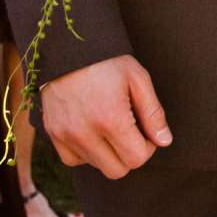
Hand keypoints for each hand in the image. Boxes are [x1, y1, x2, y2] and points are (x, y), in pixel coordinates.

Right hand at [38, 55, 171, 178]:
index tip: (146, 131)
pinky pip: (73, 160)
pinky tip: (92, 130)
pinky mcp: (52, 133)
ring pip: (96, 166)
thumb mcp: (137, 78)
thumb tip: (164, 141)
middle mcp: (85, 132)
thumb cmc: (106, 60)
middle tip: (131, 131)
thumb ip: (153, 113)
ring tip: (110, 125)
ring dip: (108, 153)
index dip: (148, 147)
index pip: (136, 159)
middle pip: (117, 170)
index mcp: (110, 118)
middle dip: (129, 154)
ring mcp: (65, 135)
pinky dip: (86, 152)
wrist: (67, 46)